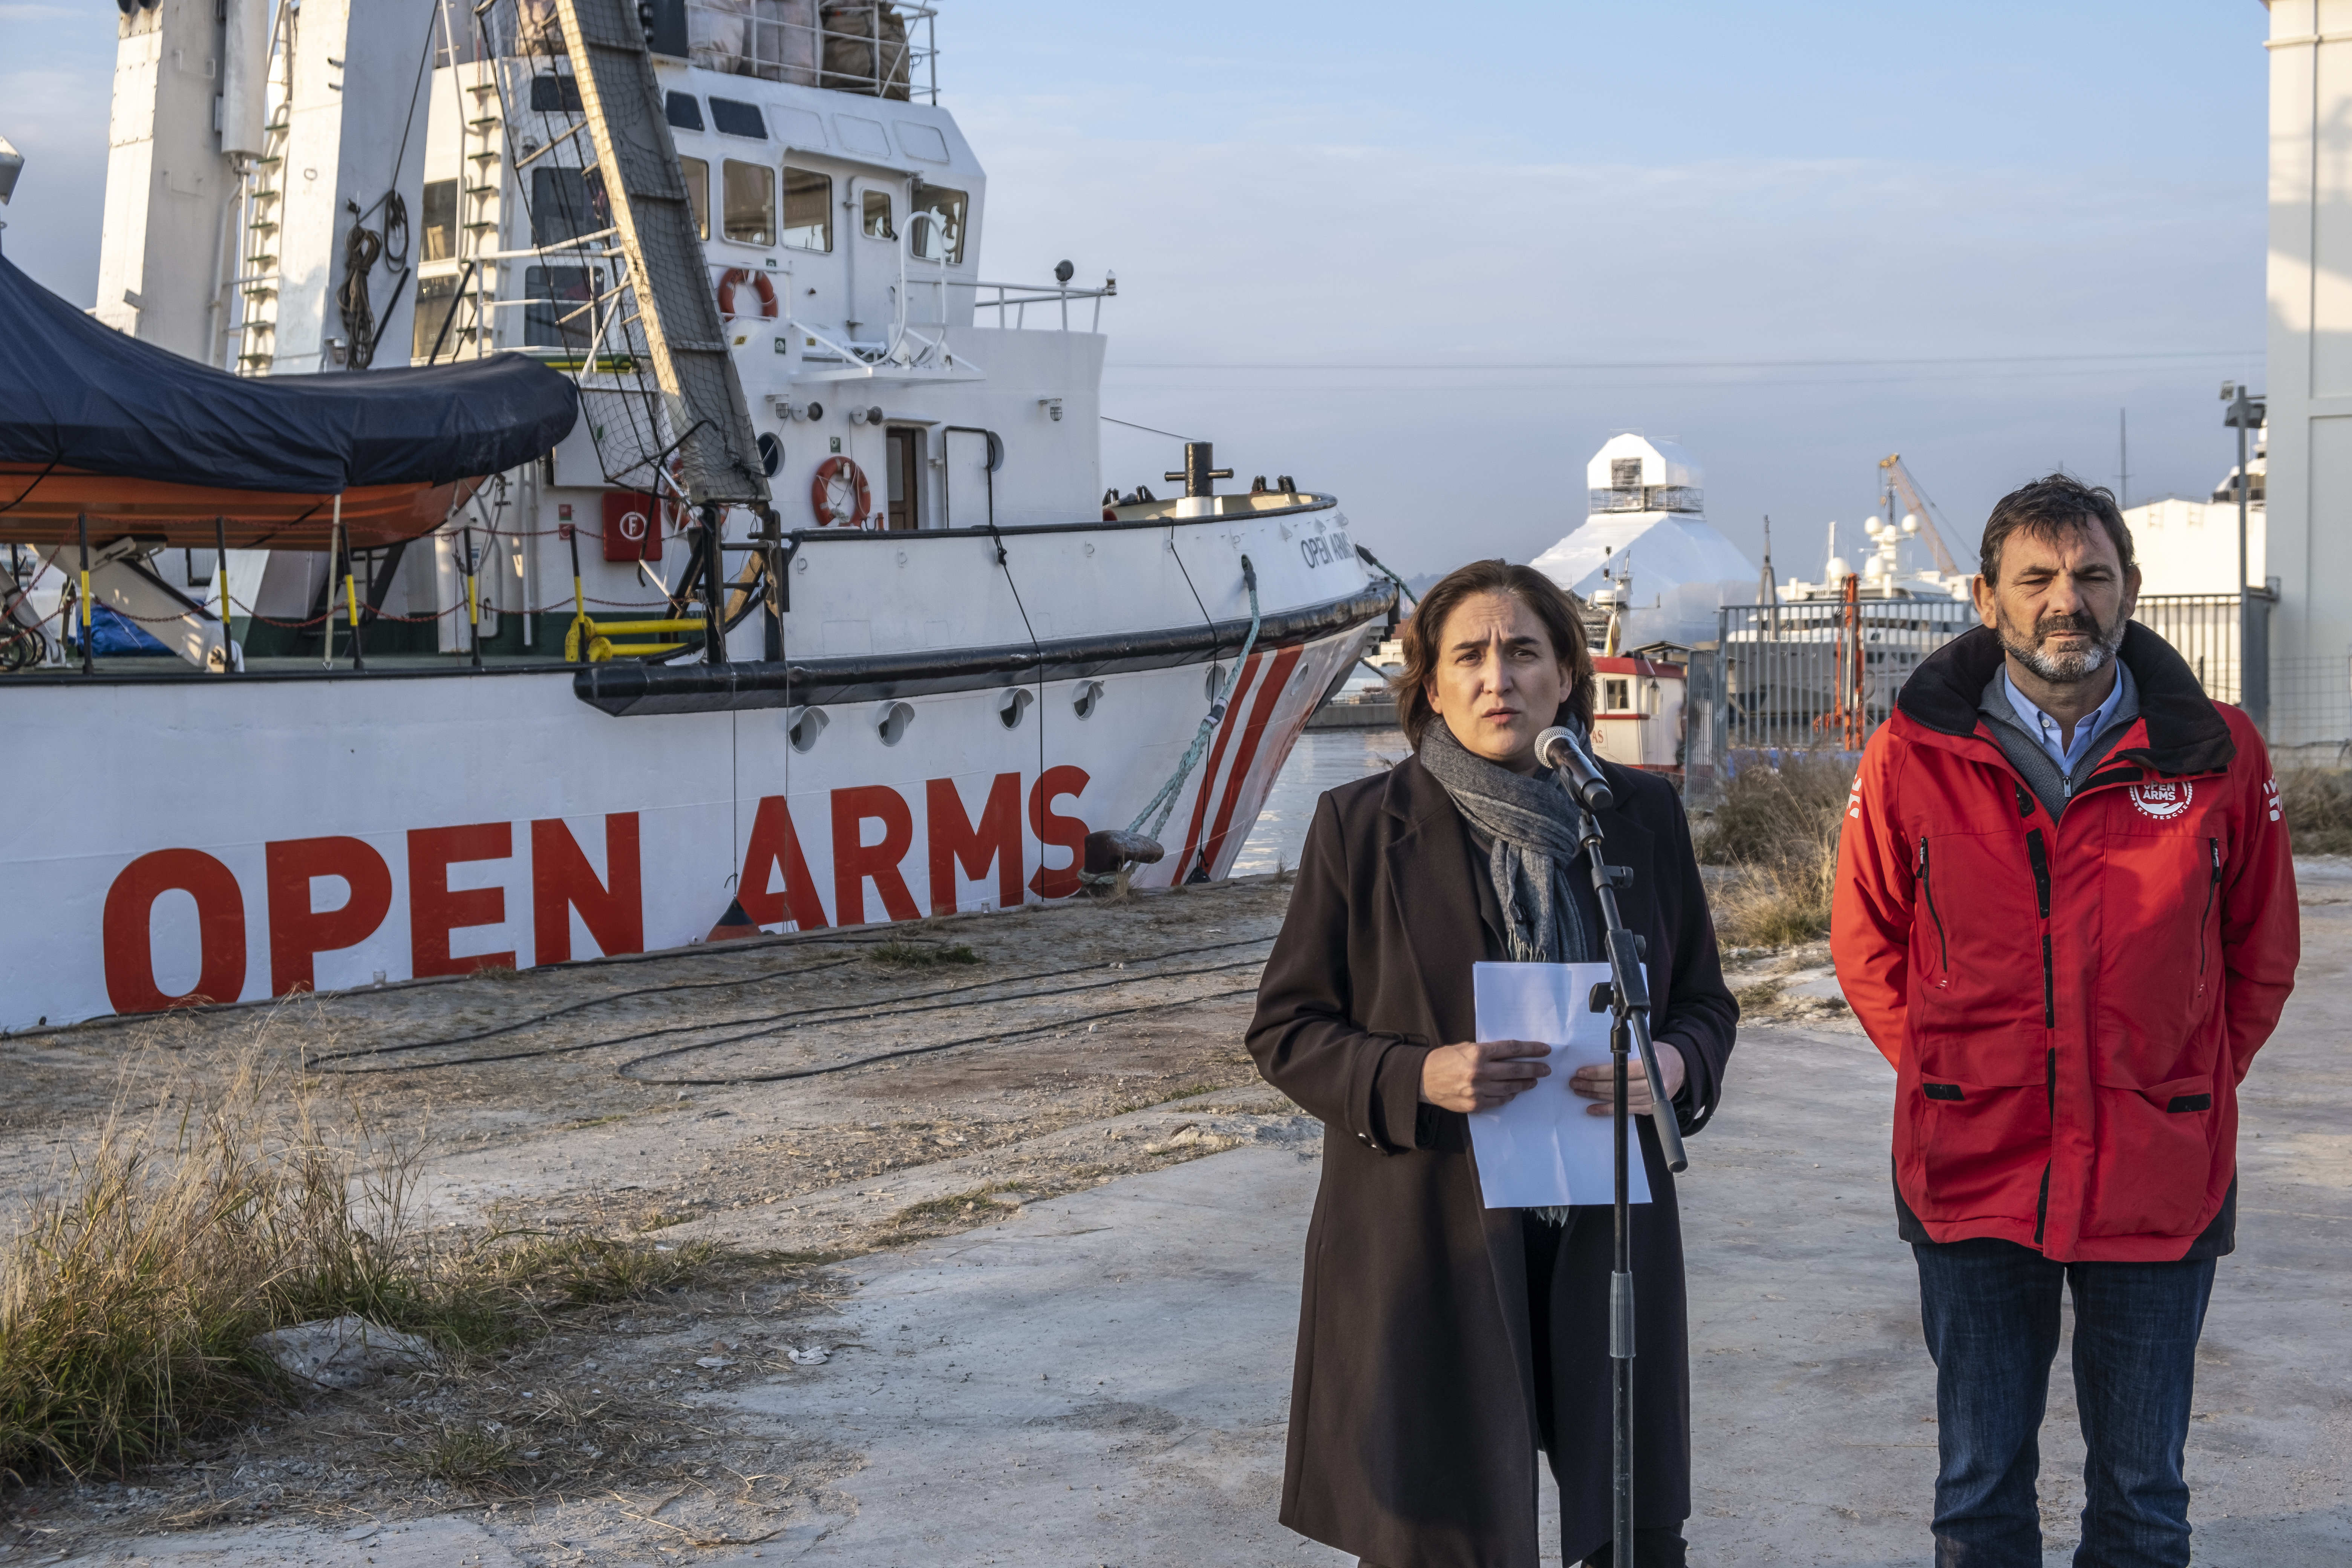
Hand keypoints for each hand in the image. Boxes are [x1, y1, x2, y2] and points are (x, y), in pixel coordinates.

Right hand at [1420, 1039, 1551, 1112]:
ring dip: (1525, 1084)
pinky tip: (1514, 1091)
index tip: (1545, 1049)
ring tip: (1533, 1081)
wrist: (1424, 1079)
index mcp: (1478, 1053)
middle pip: (1516, 1069)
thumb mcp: (1465, 1047)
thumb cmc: (1445, 1060)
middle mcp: (1480, 1072)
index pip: (1512, 1049)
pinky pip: (1499, 1100)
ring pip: (1510, 1087)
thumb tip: (1512, 1054)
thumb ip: (1487, 1051)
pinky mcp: (1475, 1104)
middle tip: (1546, 1069)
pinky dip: (1509, 1096)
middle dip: (1535, 1069)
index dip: (1531, 1049)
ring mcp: (1478, 1090)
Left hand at [1569, 1042, 1685, 1116]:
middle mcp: (1653, 1085)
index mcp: (1653, 1066)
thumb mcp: (1647, 1047)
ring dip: (1595, 1096)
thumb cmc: (1660, 1054)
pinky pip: (1624, 1111)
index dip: (1599, 1073)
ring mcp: (1651, 1100)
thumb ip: (1628, 1054)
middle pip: (1617, 1087)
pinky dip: (1606, 1110)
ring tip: (1579, 1090)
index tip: (1582, 1072)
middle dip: (1592, 1085)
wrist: (1680, 1066)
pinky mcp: (1648, 1109)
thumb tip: (1599, 1058)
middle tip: (1575, 1082)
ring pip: (1618, 1100)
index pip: (1621, 1072)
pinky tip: (1592, 1108)